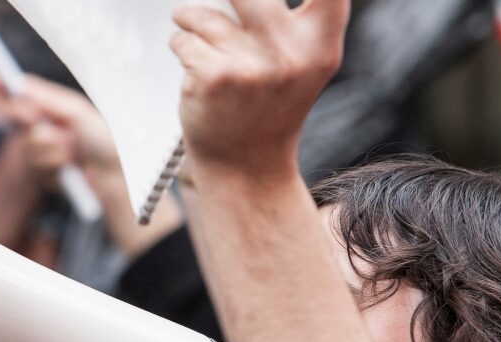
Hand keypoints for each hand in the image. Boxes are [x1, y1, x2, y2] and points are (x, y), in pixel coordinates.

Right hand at [6, 75, 183, 259]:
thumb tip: (21, 85)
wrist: (116, 178)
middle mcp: (45, 127)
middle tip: (37, 120)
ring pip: (27, 143)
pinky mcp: (43, 173)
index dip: (2, 88)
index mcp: (54, 108)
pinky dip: (55, 164)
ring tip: (73, 150)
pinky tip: (70, 167)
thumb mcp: (78, 113)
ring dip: (51, 146)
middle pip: (17, 118)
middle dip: (29, 119)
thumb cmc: (104, 141)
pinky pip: (36, 165)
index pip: (22, 95)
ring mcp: (42, 151)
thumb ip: (49, 99)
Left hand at [170, 0, 348, 175]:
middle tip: (205, 9)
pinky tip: (194, 71)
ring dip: (191, 21)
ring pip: (204, 13)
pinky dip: (180, 47)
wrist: (245, 167)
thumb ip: (296, 17)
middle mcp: (291, 53)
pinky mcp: (214, 76)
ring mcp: (252, 66)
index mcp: (320, 45)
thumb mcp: (302, 62)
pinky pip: (184, 38)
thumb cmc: (268, 107)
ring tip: (198, 41)